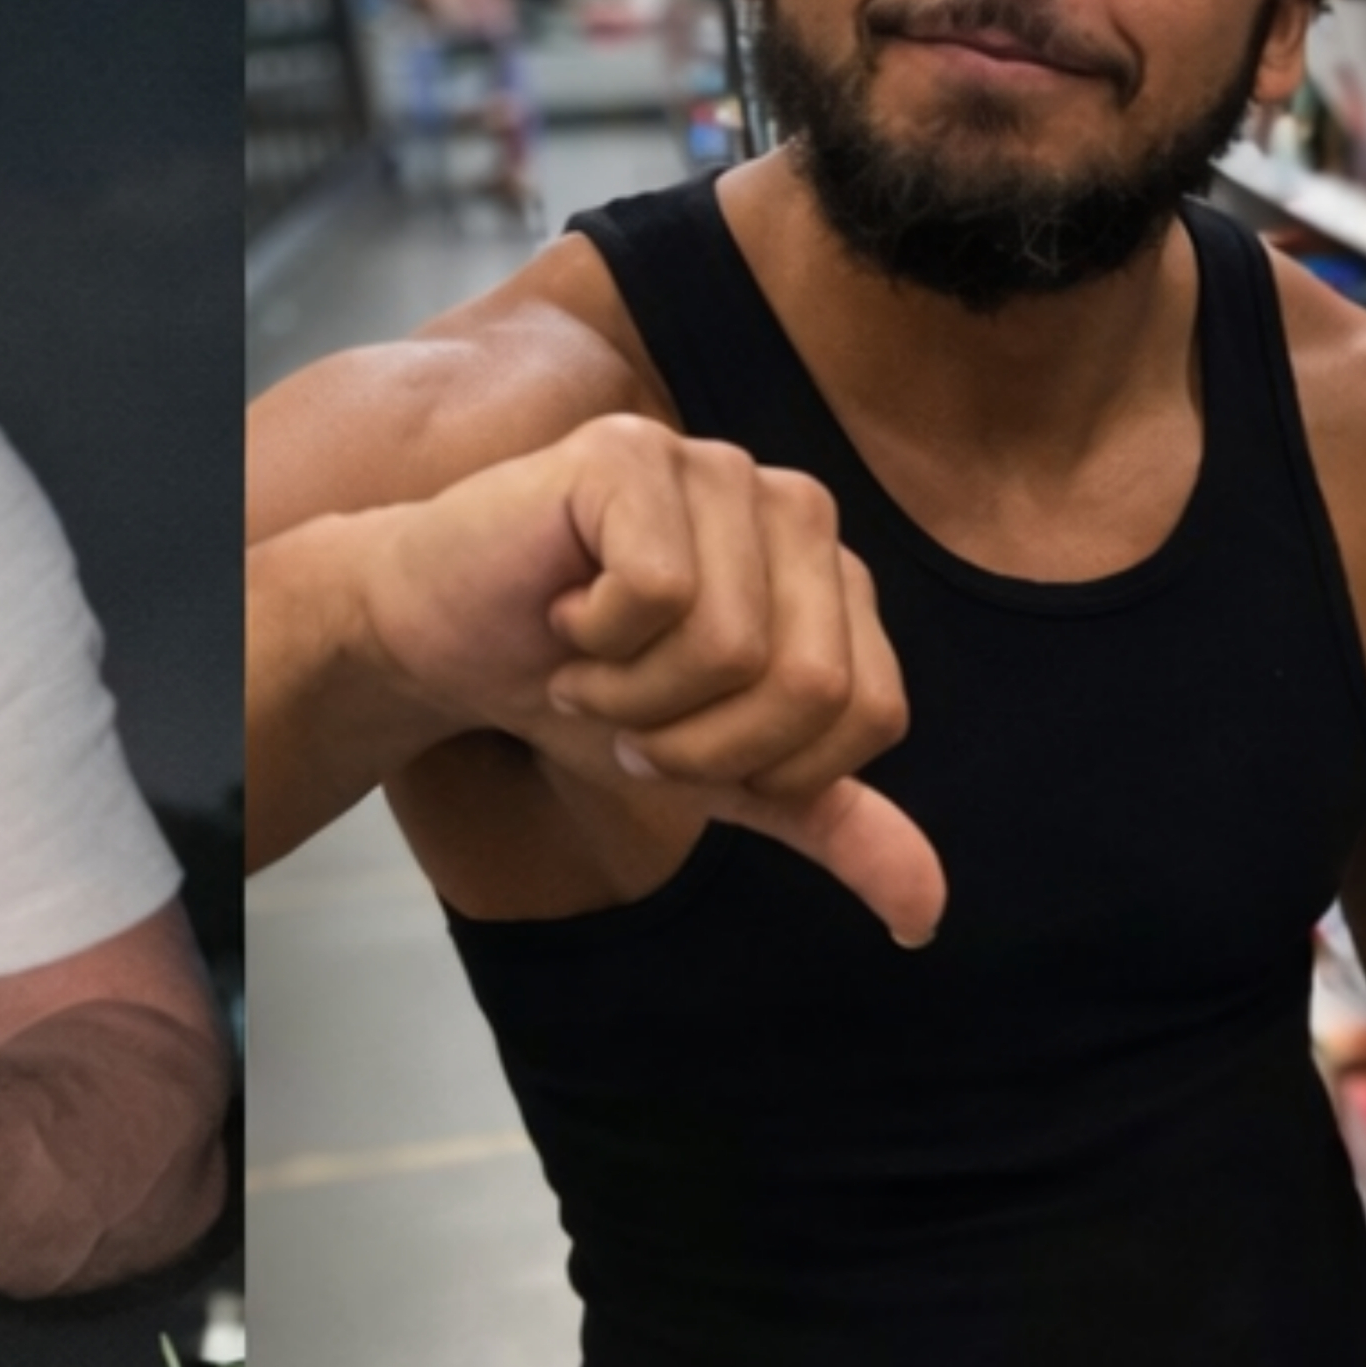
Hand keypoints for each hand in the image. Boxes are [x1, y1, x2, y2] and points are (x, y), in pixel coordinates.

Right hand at [348, 414, 943, 944]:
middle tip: (622, 713)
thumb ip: (826, 821)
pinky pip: (658, 593)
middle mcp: (797, 510)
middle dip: (695, 742)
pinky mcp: (635, 452)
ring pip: (731, 646)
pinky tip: (560, 611)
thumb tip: (925, 913)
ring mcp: (720, 469)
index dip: (764, 769)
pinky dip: (594, 641)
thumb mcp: (719, 777)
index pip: (869, 714)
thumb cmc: (584, 693)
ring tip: (587, 665)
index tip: (678, 739)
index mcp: (838, 580)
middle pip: (809, 685)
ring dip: (633, 697)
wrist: (439, 641)